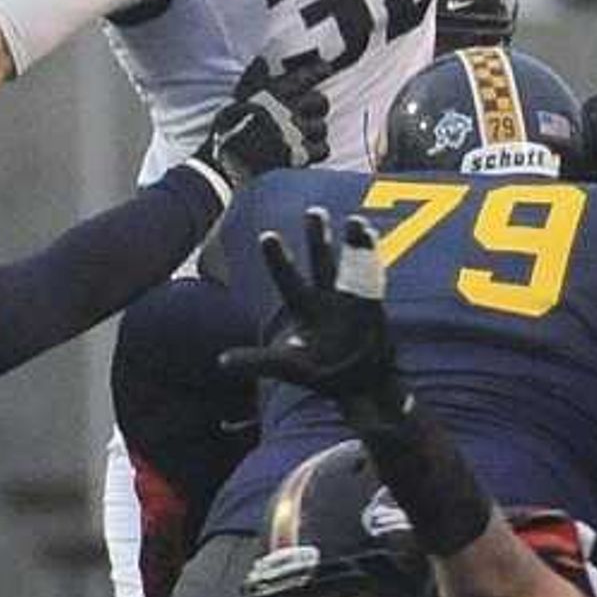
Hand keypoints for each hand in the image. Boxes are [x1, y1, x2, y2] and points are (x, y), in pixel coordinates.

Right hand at [193, 52, 330, 194]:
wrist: (224, 165)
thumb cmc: (229, 131)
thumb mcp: (238, 100)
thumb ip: (253, 79)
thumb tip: (263, 59)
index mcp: (273, 93)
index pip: (307, 74)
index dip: (320, 70)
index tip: (325, 69)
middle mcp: (287, 111)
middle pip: (321, 101)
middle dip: (317, 105)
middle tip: (310, 111)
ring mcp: (295, 134)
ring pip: (322, 126)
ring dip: (315, 130)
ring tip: (303, 134)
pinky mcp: (299, 156)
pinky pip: (323, 149)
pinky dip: (316, 150)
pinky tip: (306, 150)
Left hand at [219, 208, 404, 419]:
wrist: (355, 384)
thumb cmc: (317, 374)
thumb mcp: (285, 367)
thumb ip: (256, 362)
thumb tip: (221, 362)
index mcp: (303, 308)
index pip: (288, 278)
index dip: (278, 259)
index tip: (268, 235)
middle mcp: (326, 297)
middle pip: (321, 262)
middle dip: (319, 238)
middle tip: (314, 211)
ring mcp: (351, 299)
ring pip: (352, 264)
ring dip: (355, 243)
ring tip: (356, 222)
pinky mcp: (373, 305)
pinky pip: (375, 278)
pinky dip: (373, 259)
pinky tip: (372, 236)